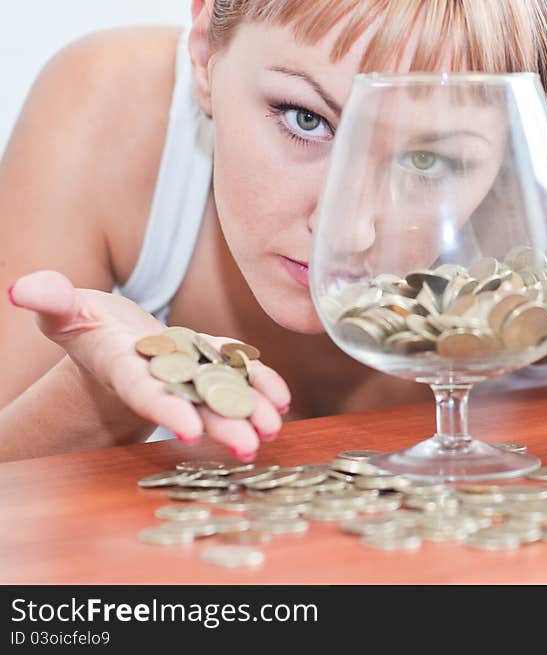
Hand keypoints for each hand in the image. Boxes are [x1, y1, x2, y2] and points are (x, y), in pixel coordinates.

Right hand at [9, 270, 290, 460]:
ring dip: (248, 411)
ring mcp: (188, 372)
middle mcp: (160, 378)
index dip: (165, 409)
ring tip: (273, 429)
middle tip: (250, 445)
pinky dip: (259, 382)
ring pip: (222, 394)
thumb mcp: (64, 309)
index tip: (190, 429)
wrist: (113, 338)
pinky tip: (281, 398)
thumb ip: (51, 299)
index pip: (143, 391)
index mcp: (121, 368)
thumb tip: (21, 287)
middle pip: (192, 403)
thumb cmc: (84, 322)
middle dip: (220, 424)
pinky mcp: (210, 360)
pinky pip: (239, 371)